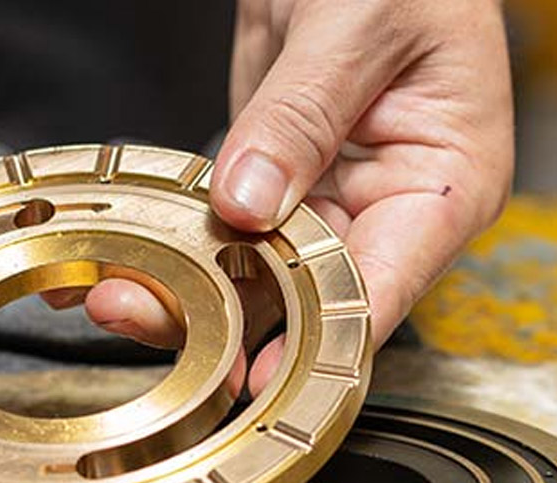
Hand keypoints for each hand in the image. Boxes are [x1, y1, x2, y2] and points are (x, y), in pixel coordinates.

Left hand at [60, 0, 513, 391]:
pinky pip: (223, 233)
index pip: (381, 289)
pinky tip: (118, 259)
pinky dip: (173, 245)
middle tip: (136, 313)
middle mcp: (387, 210)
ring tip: (110, 295)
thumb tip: (251, 202)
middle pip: (303, 296)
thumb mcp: (360, 25)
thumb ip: (303, 114)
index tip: (253, 374)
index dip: (314, 341)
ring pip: (251, 276)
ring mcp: (326, 200)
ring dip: (182, 288)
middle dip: (219, 316)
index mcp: (447, 187)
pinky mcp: (273, 183)